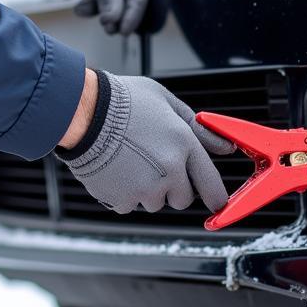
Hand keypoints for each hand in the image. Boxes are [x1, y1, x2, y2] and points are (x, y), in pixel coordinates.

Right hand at [58, 73, 234, 213]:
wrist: (82, 112)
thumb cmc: (122, 101)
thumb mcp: (167, 103)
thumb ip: (199, 129)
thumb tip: (224, 147)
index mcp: (184, 146)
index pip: (212, 185)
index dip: (215, 196)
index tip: (215, 201)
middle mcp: (168, 172)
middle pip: (182, 199)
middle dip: (174, 187)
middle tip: (156, 165)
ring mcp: (144, 188)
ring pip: (155, 203)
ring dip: (148, 190)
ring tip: (131, 162)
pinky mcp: (121, 200)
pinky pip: (130, 205)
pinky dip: (124, 194)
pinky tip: (117, 170)